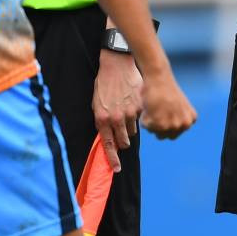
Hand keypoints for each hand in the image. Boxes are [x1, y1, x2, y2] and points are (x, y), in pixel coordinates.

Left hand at [91, 47, 143, 165]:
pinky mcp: (140, 107)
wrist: (116, 65)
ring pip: (133, 131)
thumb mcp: (96, 104)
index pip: (108, 145)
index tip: (116, 169)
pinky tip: (131, 102)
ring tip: (125, 111)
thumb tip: (109, 138)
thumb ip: (102, 122)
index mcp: (102, 119)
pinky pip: (140, 118)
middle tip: (121, 130)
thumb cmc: (103, 85)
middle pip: (124, 141)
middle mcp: (116, 119)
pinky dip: (136, 115)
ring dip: (130, 126)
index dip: (112, 159)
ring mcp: (129, 113)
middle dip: (123, 139)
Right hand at [137, 63, 197, 139]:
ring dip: (151, 123)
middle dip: (158, 125)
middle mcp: (185, 125)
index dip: (165, 122)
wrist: (159, 77)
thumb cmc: (166, 88)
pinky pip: (147, 127)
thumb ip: (177, 118)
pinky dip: (144, 118)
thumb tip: (168, 129)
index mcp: (190, 120)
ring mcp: (173, 126)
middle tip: (156, 110)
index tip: (164, 111)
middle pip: (166, 136)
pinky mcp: (160, 125)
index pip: (175, 132)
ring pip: (156, 133)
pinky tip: (149, 106)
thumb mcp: (178, 105)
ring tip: (153, 107)